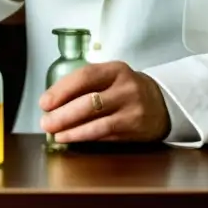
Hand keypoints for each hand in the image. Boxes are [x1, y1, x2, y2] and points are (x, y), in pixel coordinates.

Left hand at [39, 62, 170, 143]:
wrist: (162, 103)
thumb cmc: (126, 89)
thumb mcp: (110, 77)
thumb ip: (85, 85)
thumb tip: (51, 102)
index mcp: (116, 70)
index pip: (85, 76)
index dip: (61, 90)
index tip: (45, 102)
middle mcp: (126, 88)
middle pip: (88, 102)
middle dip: (62, 114)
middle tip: (45, 121)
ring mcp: (132, 110)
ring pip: (97, 122)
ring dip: (71, 129)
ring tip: (54, 133)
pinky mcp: (134, 130)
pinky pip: (105, 135)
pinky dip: (84, 137)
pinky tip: (70, 138)